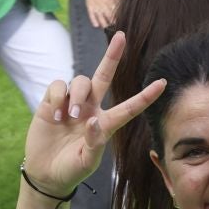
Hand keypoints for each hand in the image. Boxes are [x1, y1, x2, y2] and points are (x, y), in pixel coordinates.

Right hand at [23, 29, 166, 194]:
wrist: (46, 172)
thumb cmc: (71, 169)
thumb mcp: (86, 162)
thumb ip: (93, 142)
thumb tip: (92, 121)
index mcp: (106, 124)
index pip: (129, 107)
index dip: (146, 96)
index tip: (163, 83)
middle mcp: (91, 108)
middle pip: (104, 75)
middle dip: (112, 55)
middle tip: (120, 36)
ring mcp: (72, 103)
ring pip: (80, 81)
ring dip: (76, 96)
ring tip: (69, 117)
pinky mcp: (52, 101)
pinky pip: (58, 85)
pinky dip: (57, 96)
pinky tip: (55, 115)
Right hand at [83, 0, 120, 28]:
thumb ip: (119, 0)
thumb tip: (124, 7)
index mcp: (110, 0)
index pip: (115, 13)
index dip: (118, 20)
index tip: (121, 25)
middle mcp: (103, 4)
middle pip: (108, 17)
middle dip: (112, 24)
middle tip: (115, 30)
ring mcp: (95, 6)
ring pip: (100, 18)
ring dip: (104, 24)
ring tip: (107, 30)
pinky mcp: (89, 5)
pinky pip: (91, 15)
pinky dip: (94, 20)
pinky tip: (96, 26)